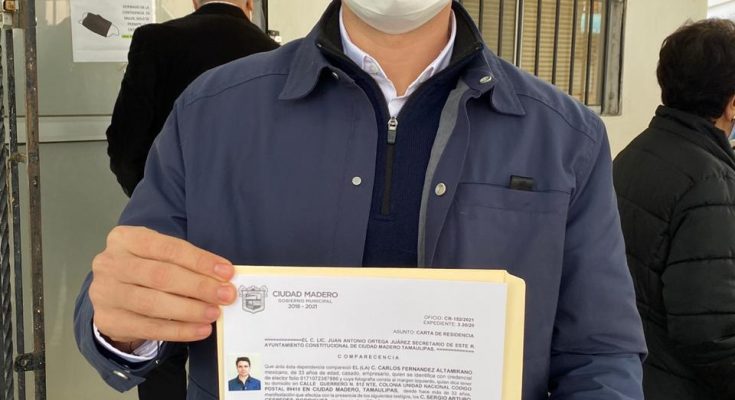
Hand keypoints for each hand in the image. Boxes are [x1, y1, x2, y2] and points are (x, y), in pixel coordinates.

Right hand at [90, 226, 236, 349]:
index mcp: (125, 238)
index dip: (200, 261)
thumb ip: (185, 263)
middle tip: (226, 295)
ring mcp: (105, 293)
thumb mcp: (158, 256)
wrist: (111, 294)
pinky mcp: (108, 320)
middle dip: (199, 286)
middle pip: (161, 276)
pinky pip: (149, 328)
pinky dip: (179, 331)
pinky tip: (200, 330)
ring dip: (190, 310)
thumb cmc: (145, 269)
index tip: (227, 272)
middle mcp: (110, 263)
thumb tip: (223, 277)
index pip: (168, 248)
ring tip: (214, 313)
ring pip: (153, 303)